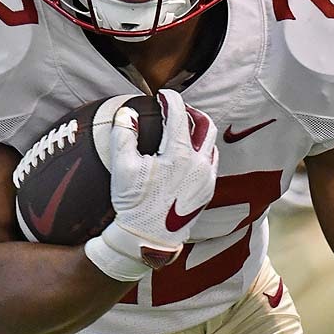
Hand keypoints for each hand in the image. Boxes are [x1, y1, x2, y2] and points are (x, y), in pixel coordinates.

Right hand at [85, 89, 217, 280]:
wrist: (148, 239)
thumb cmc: (134, 203)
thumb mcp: (122, 167)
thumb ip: (123, 134)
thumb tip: (126, 112)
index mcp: (179, 154)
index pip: (179, 114)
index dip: (171, 99)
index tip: (163, 95)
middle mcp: (199, 164)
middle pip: (205, 125)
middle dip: (191, 112)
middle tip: (177, 109)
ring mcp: (207, 178)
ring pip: (211, 144)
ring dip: (199, 132)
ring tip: (183, 130)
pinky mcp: (208, 191)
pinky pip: (212, 162)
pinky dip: (202, 151)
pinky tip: (189, 155)